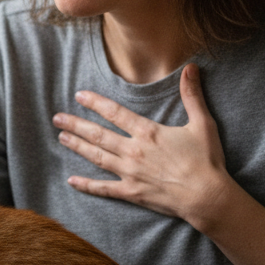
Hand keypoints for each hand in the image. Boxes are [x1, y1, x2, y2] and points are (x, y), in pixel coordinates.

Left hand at [54, 64, 264, 264]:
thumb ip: (192, 95)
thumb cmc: (206, 160)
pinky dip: (86, 185)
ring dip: (77, 147)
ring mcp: (129, 173)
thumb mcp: (202, 123)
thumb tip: (191, 68)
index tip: (79, 96)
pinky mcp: (131, 192)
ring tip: (61, 138)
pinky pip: (103, 188)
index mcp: (148, 132)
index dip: (95, 103)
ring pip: (96, 157)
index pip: (115, 113)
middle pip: (98, 134)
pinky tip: (71, 181)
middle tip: (57, 118)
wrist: (207, 197)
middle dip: (76, 124)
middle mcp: (133, 151)